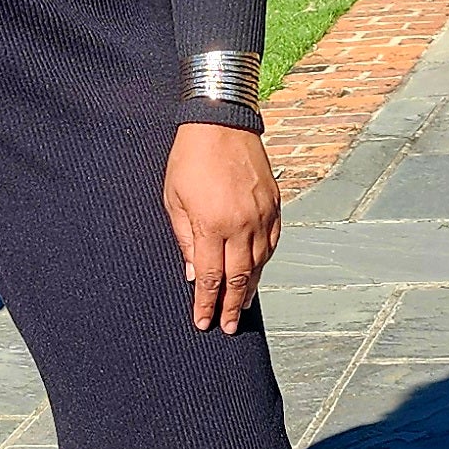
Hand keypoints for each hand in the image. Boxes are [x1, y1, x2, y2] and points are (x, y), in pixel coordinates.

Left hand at [163, 123, 280, 334]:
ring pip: (259, 262)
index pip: (211, 277)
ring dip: (250, 286)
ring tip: (243, 304)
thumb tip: (194, 274)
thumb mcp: (174, 200)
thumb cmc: (190, 158)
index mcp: (212, 225)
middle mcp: (242, 224)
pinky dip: (264, 261)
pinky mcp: (274, 204)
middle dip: (232, 305)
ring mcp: (262, 214)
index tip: (204, 322)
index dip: (208, 304)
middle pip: (240, 277)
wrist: (220, 122)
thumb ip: (185, 239)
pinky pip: (272, 242)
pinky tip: (256, 271)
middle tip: (229, 326)